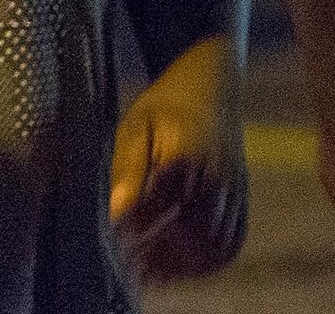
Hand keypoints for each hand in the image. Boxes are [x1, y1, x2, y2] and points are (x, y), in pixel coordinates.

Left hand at [109, 35, 248, 283]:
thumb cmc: (162, 105)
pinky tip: (182, 267)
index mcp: (188, 151)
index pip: (163, 204)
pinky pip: (232, 240)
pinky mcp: (242, 199)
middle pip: (193, 231)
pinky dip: (209, 261)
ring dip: (185, 264)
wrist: (211, 85)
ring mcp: (235, 189)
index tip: (116, 238)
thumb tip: (117, 212)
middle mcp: (218, 174)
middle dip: (162, 253)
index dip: (140, 226)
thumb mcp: (134, 124)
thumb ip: (127, 167)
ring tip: (151, 272)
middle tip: (130, 265)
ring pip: (216, 242)